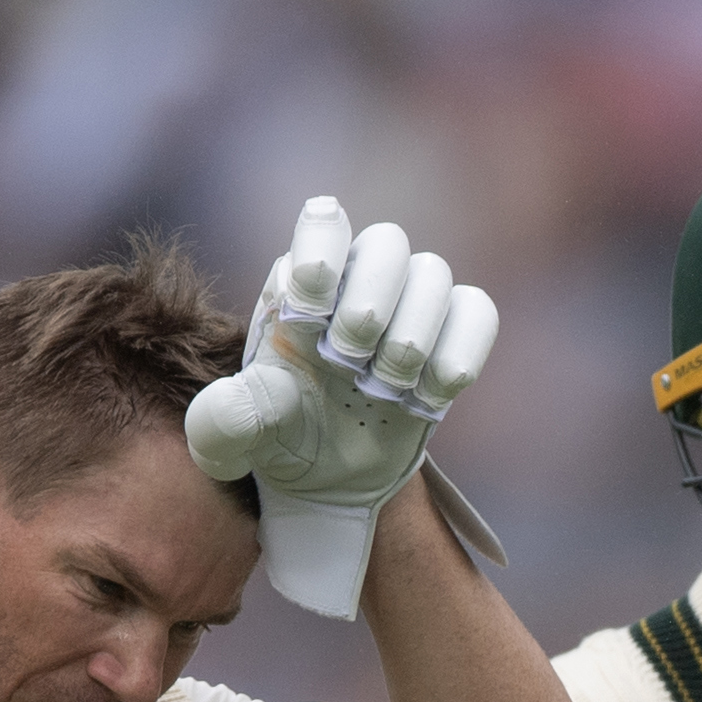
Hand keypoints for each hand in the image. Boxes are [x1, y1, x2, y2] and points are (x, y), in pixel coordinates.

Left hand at [186, 197, 499, 620]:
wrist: (328, 477)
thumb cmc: (278, 438)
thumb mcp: (238, 438)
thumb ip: (223, 422)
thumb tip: (225, 406)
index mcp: (299, 281)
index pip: (323, 223)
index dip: (323, 261)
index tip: (308, 315)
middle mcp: (355, 278)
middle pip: (389, 241)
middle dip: (370, 309)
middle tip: (348, 364)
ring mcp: (408, 302)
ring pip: (435, 275)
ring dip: (410, 343)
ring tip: (383, 391)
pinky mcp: (449, 334)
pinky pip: (477, 310)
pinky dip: (459, 353)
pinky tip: (429, 394)